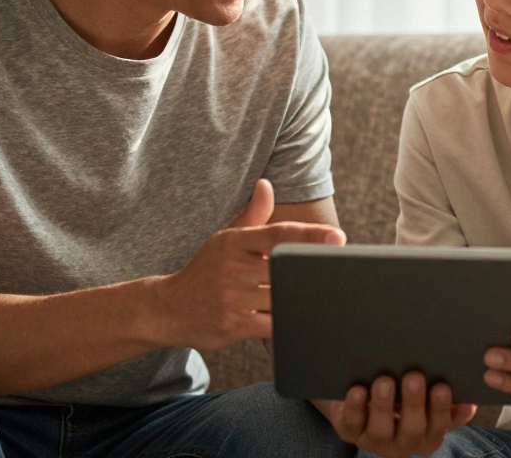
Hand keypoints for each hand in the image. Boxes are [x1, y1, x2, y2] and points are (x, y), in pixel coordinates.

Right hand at [160, 179, 345, 351]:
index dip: (310, 234)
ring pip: (282, 297)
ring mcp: (232, 298)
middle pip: (285, 267)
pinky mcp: (233, 325)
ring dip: (304, 297)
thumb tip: (266, 185)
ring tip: (330, 296)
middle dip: (313, 270)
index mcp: (233, 242)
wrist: (168, 309)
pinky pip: (273, 325)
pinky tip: (305, 319)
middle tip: (343, 271)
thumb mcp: (225, 240)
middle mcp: (232, 268)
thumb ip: (252, 215)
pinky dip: (290, 322)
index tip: (338, 237)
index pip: (277, 234)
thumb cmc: (206, 271)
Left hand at [320, 372, 477, 457]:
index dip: (441, 410)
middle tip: (414, 377)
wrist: (361, 399)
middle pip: (411, 430)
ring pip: (381, 429)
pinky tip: (357, 390)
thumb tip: (470, 404)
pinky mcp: (350, 431)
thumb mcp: (427, 404)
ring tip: (385, 381)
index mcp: (426, 438)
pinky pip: (352, 424)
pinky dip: (354, 407)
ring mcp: (375, 441)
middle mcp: (402, 445)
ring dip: (384, 405)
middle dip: (414, 404)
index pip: (437, 428)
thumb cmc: (403, 398)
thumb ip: (448, 407)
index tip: (442, 386)